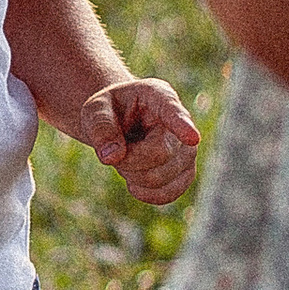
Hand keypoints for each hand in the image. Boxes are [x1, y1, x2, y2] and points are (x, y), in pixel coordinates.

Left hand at [81, 78, 200, 208]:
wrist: (123, 122)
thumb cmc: (110, 111)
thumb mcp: (96, 109)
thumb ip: (100, 126)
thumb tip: (112, 156)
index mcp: (159, 95)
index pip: (173, 112)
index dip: (182, 126)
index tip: (192, 138)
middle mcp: (182, 121)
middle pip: (159, 154)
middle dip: (127, 161)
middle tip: (114, 149)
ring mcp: (188, 149)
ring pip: (160, 179)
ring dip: (132, 176)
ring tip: (126, 157)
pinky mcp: (186, 172)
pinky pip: (168, 194)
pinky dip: (144, 193)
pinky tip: (134, 181)